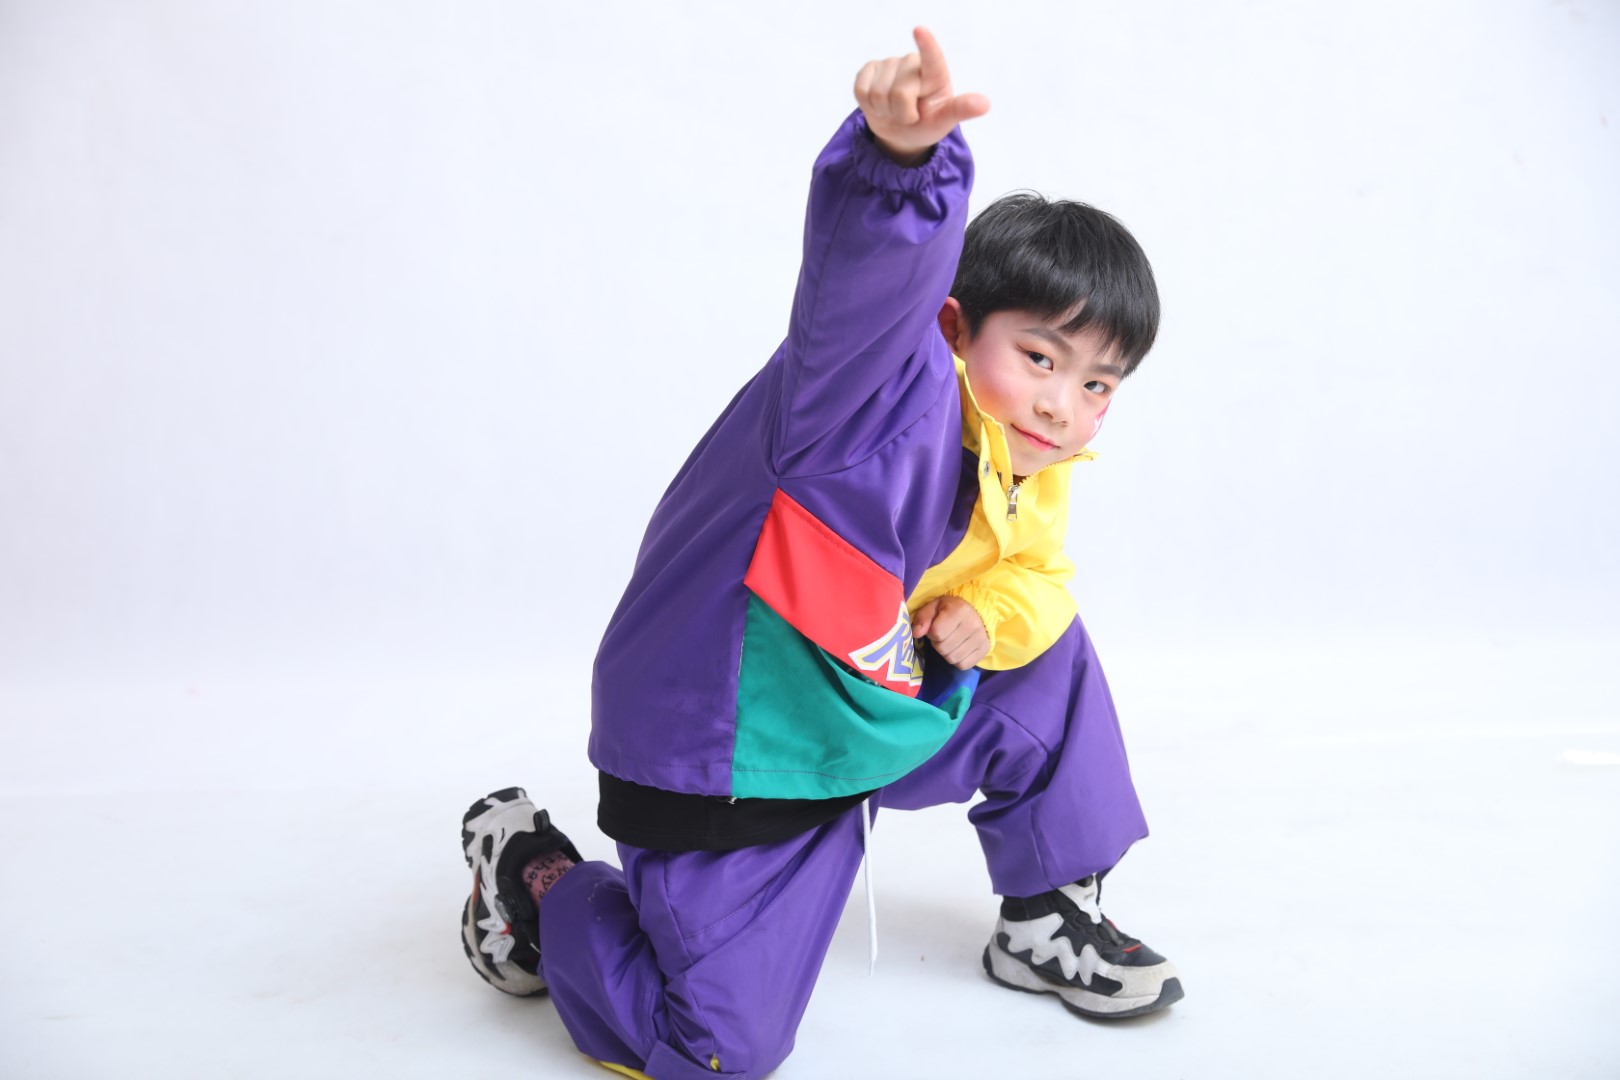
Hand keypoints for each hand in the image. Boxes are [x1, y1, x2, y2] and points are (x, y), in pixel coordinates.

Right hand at [853, 27, 989, 165]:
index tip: (920, 31)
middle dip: (901, 114)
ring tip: (893, 110)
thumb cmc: (927, 123)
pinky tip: (878, 104)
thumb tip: (985, 104)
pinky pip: (861, 90)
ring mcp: (889, 63)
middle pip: (898, 94)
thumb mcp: (944, 121)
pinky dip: (868, 105)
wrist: (901, 131)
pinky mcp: (869, 69)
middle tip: (908, 116)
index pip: (932, 58)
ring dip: (883, 111)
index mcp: (935, 73)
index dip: (926, 45)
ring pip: (877, 94)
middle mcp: (912, 63)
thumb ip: (960, 110)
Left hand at [911, 595, 989, 669]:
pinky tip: (958, 649)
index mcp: (959, 611)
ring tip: (950, 641)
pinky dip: (957, 660)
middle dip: (938, 643)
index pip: (937, 633)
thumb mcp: (934, 607)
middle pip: (943, 648)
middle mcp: (973, 625)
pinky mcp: (985, 650)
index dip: (931, 633)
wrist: (976, 612)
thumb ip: (923, 618)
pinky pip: (963, 665)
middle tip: (943, 635)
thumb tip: (916, 633)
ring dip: (946, 653)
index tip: (935, 627)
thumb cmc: (950, 609)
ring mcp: (980, 639)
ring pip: (952, 658)